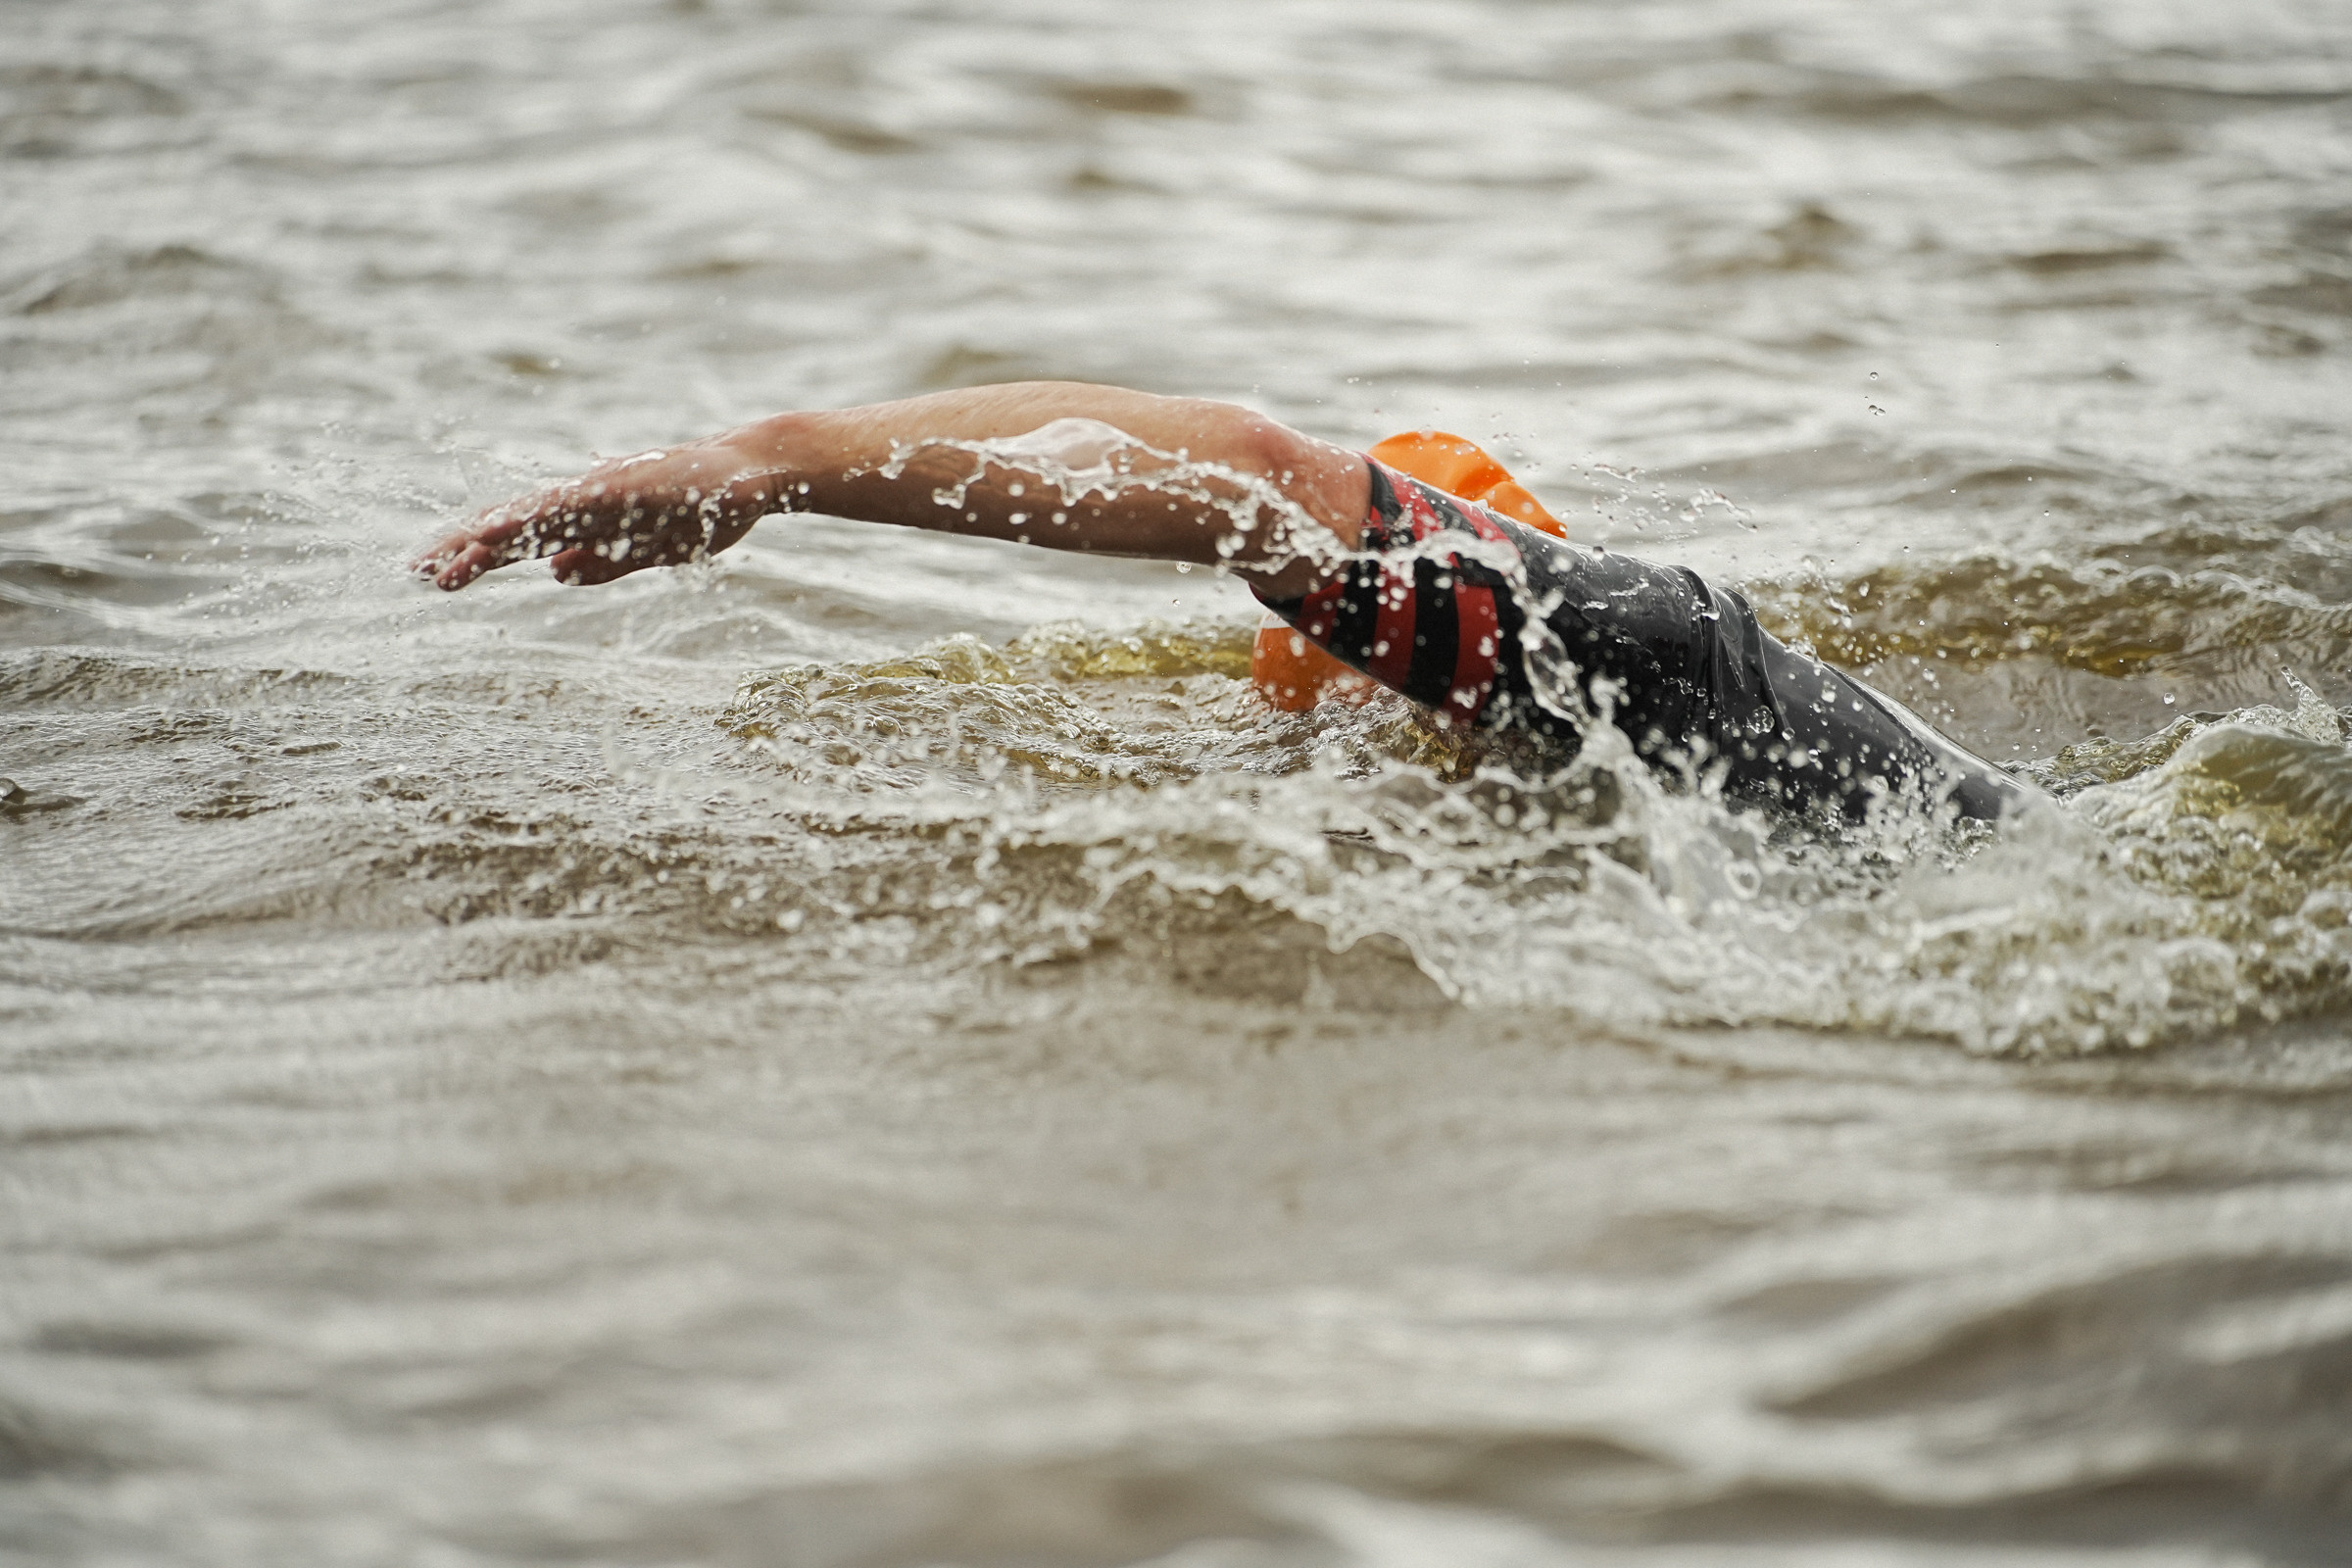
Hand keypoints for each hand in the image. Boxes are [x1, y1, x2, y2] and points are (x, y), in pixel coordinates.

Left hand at [413, 440, 780, 589]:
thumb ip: (606, 561)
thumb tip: (556, 573)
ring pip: (532, 518)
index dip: (475, 556)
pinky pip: (571, 509)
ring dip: (488, 540)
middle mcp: (584, 500)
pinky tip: (507, 532)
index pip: (519, 539)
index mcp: (588, 517)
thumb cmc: (706, 506)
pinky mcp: (624, 488)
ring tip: (445, 561)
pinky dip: (535, 522)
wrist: (754, 471)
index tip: (432, 576)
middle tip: (414, 571)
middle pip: (513, 527)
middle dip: (463, 549)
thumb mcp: (652, 548)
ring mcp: (602, 491)